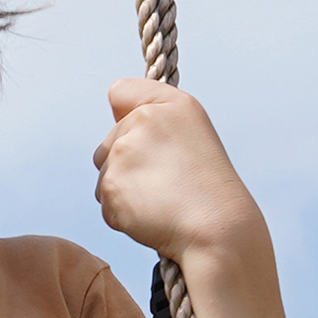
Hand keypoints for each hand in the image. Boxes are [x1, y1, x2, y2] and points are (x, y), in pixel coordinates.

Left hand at [93, 80, 267, 275]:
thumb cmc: (206, 184)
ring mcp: (123, 154)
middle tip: (165, 179)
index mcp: (167, 103)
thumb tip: (115, 109)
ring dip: (122, 188)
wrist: (214, 225)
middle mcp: (141, 121)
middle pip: (107, 144)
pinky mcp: (110, 186)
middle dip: (126, 163)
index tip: (148, 137)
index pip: (120, 92)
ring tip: (159, 196)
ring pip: (104, 173)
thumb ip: (150, 116)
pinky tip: (149, 213)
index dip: (125, 115)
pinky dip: (121, 212)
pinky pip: (104, 201)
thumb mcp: (190, 131)